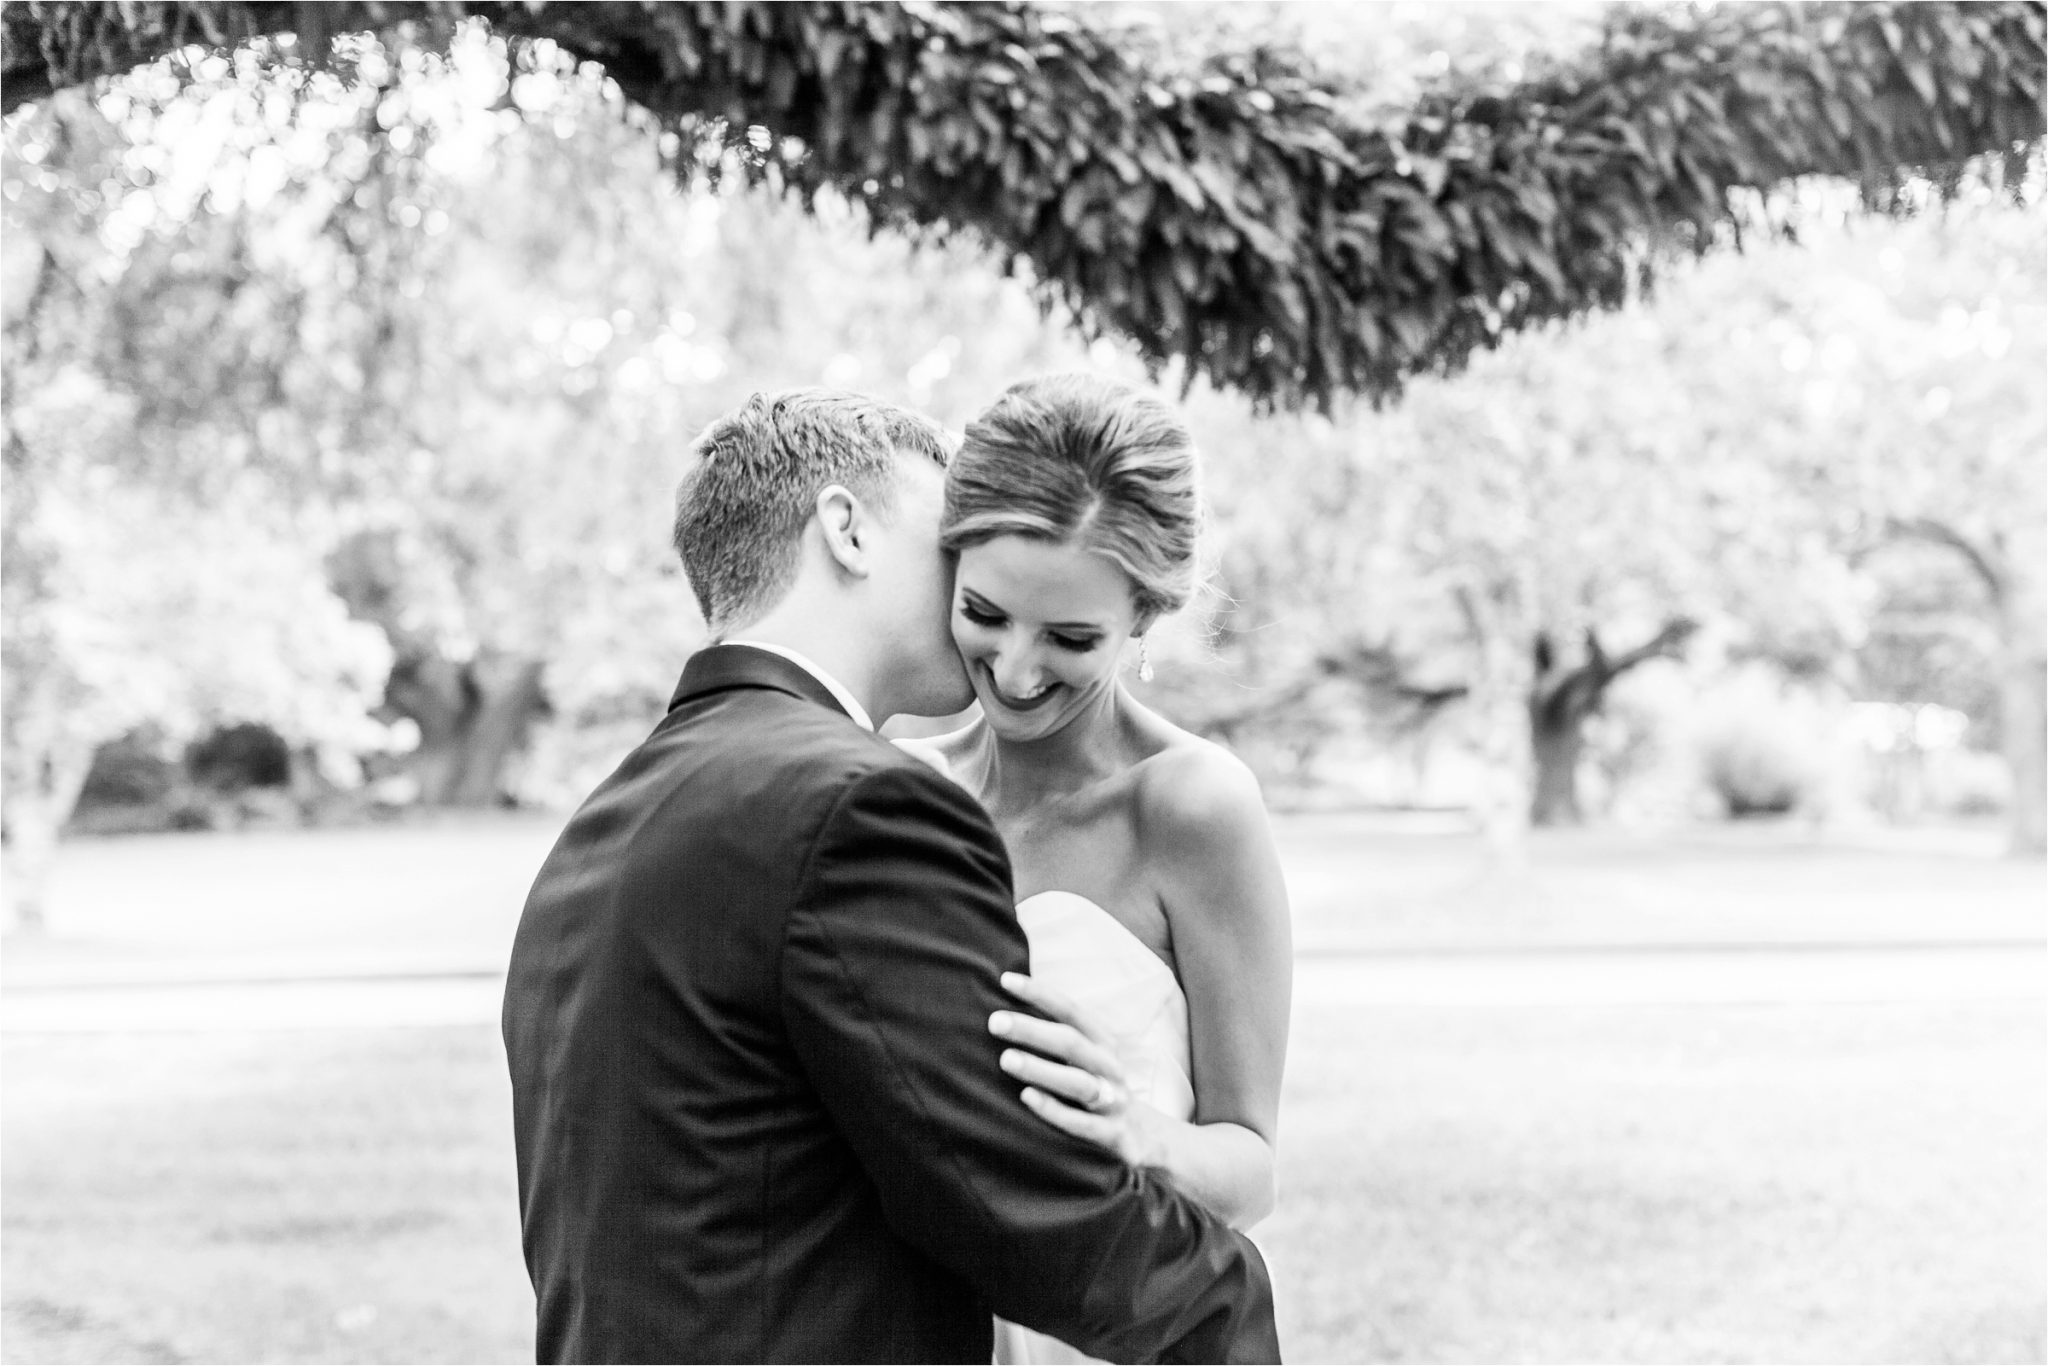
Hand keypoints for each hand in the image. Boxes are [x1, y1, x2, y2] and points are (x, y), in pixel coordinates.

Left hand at [990, 971, 1171, 1169]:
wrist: (1143, 1136)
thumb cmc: (1096, 1087)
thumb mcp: (1085, 1058)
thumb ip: (1055, 1036)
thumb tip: (1006, 1010)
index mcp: (1101, 1043)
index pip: (1070, 1011)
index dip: (1040, 994)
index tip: (1006, 980)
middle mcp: (1109, 1067)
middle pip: (1072, 1043)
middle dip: (1032, 1030)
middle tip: (995, 1022)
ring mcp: (1114, 1101)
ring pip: (1079, 1083)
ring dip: (1042, 1069)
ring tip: (1006, 1059)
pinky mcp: (1114, 1134)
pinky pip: (1083, 1124)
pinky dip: (1055, 1110)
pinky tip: (1027, 1098)